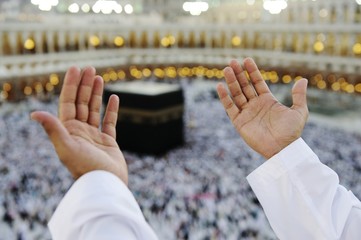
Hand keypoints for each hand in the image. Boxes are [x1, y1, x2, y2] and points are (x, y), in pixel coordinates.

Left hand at [31, 66, 127, 183]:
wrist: (106, 184)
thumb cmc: (86, 168)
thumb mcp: (67, 147)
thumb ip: (53, 129)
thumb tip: (34, 114)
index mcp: (68, 130)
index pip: (69, 102)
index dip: (71, 85)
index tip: (76, 69)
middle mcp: (80, 131)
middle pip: (81, 103)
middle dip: (85, 85)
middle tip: (90, 68)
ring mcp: (94, 136)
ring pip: (94, 109)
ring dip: (96, 93)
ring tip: (99, 77)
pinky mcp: (108, 141)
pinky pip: (109, 121)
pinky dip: (112, 109)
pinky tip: (114, 98)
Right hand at [216, 58, 307, 158]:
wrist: (282, 149)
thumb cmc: (291, 132)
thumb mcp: (299, 112)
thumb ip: (299, 96)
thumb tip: (303, 80)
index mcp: (268, 101)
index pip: (257, 82)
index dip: (252, 71)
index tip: (247, 60)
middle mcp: (255, 105)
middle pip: (244, 86)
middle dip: (239, 74)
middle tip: (233, 61)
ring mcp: (246, 113)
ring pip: (236, 94)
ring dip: (231, 82)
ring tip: (227, 69)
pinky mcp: (239, 122)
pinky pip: (230, 108)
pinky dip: (224, 98)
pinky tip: (220, 86)